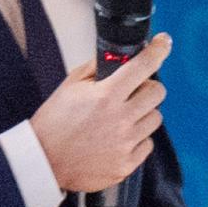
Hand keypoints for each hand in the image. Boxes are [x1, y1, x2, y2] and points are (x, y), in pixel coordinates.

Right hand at [30, 32, 169, 192]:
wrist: (43, 160)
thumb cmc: (54, 122)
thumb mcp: (70, 86)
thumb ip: (97, 68)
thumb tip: (118, 57)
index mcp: (106, 95)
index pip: (143, 65)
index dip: (158, 50)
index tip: (164, 43)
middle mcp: (121, 119)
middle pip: (158, 92)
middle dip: (147, 87)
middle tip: (132, 91)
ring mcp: (126, 143)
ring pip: (155, 118)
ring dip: (142, 114)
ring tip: (120, 118)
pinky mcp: (127, 164)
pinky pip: (147, 144)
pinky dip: (136, 139)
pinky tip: (117, 138)